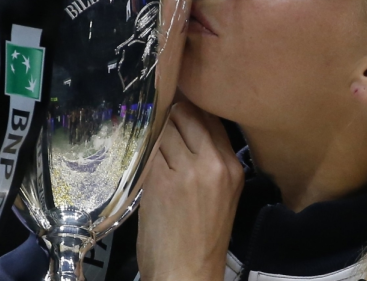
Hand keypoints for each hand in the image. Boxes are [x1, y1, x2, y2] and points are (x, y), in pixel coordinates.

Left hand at [136, 98, 244, 280]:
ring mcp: (186, 171)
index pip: (211, 117)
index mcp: (231, 165)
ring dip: (153, 130)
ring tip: (143, 135)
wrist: (187, 273)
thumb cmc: (200, 238)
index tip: (175, 102)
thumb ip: (208, 158)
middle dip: (170, 113)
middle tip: (154, 114)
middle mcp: (213, 163)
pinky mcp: (160, 181)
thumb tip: (184, 125)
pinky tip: (135, 153)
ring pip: (165, 128)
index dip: (191, 105)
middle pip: (188, 115)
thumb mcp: (220, 193)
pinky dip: (140, 148)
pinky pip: (148, 149)